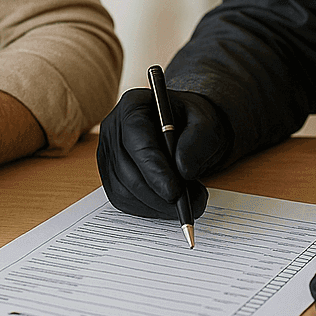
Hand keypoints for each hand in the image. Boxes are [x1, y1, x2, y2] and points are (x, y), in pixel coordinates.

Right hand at [96, 87, 230, 219]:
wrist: (186, 131)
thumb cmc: (192, 122)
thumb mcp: (206, 123)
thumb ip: (198, 141)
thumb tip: (183, 170)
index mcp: (133, 106)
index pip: (136, 139)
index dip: (154, 169)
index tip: (175, 192)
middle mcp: (113, 129)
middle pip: (127, 171)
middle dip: (160, 194)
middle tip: (193, 203)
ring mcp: (109, 155)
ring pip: (125, 191)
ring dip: (158, 205)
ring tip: (188, 202)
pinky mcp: (111, 176)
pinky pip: (124, 201)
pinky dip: (150, 209)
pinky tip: (170, 204)